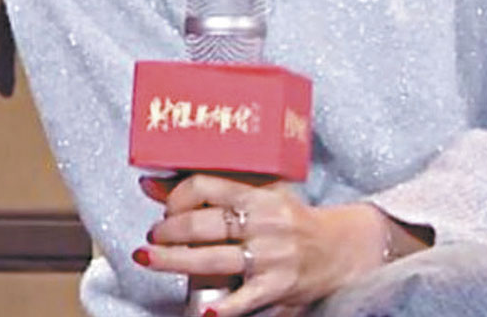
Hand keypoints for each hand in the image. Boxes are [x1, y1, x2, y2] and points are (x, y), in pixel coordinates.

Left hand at [135, 174, 388, 316]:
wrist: (338, 248)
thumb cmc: (288, 217)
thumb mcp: (256, 193)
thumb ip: (206, 189)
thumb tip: (148, 182)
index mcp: (257, 192)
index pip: (204, 186)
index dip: (175, 198)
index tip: (165, 209)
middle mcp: (262, 222)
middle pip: (202, 225)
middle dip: (167, 233)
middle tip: (152, 238)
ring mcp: (269, 256)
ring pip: (211, 260)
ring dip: (172, 261)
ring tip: (149, 258)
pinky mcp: (276, 287)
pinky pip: (240, 301)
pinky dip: (219, 309)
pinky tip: (201, 310)